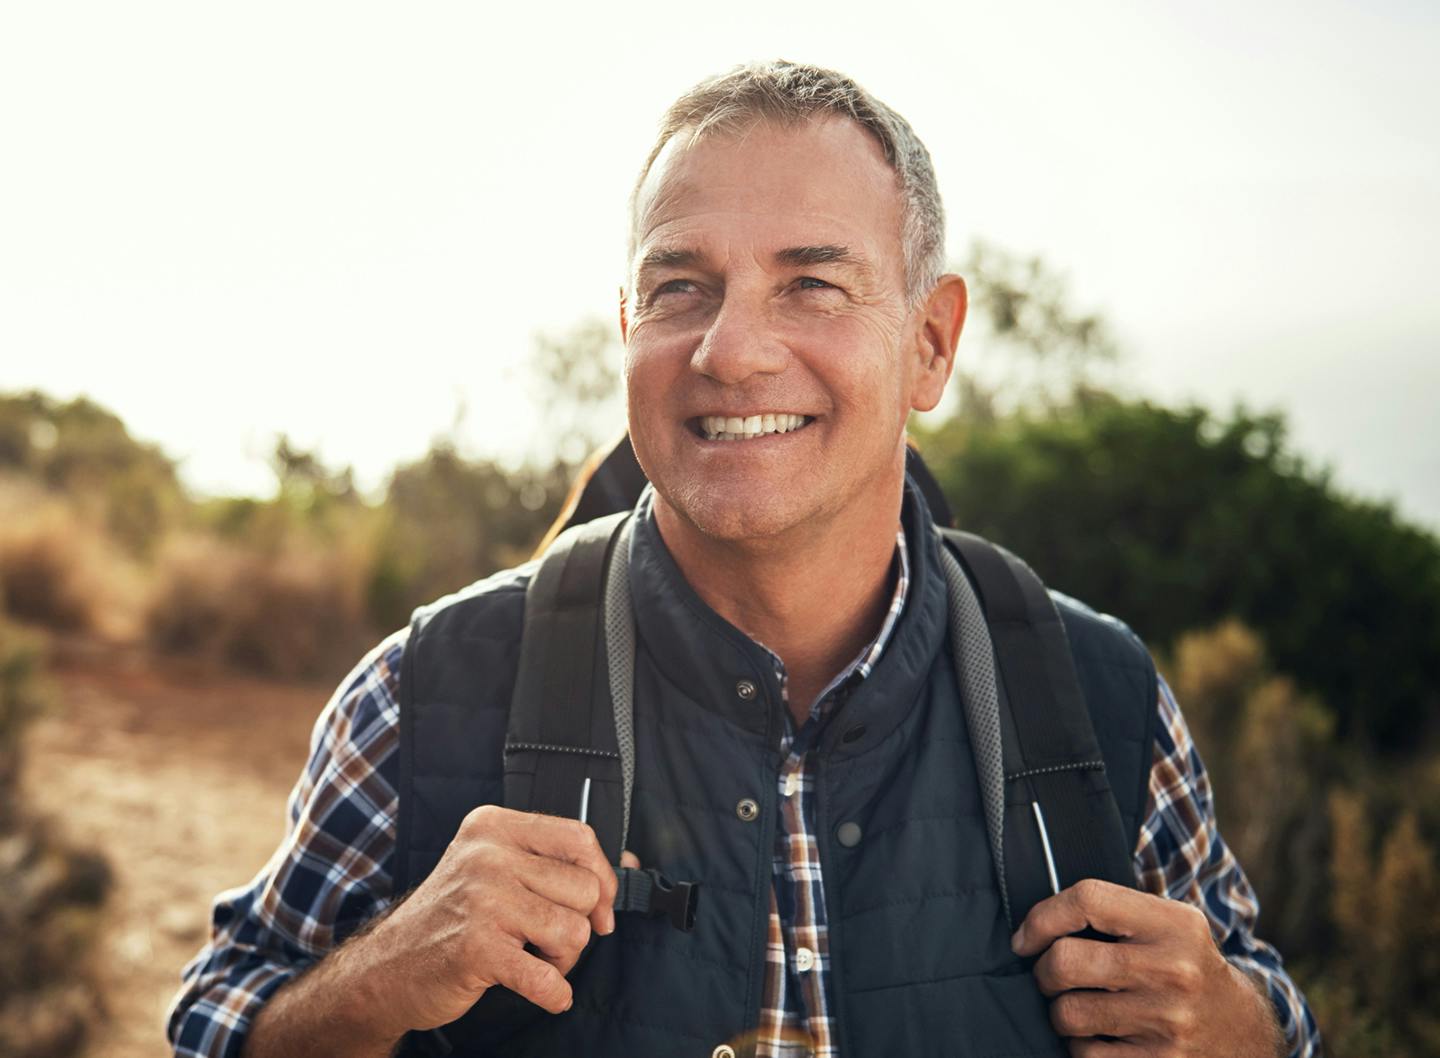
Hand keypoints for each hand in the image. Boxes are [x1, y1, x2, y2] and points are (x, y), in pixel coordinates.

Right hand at [367, 805, 638, 1029]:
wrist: (386, 968)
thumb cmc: (452, 917)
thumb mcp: (495, 869)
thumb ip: (557, 862)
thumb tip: (629, 864)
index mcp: (494, 827)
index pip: (578, 838)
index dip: (602, 876)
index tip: (602, 907)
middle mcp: (487, 856)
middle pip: (583, 889)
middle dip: (578, 924)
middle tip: (548, 939)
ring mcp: (482, 901)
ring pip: (573, 931)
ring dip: (564, 958)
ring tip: (535, 958)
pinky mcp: (478, 950)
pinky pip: (548, 978)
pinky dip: (555, 994)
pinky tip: (545, 991)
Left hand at [1011, 879, 1283, 1056]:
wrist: (1242, 1035)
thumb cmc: (1184, 969)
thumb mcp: (1168, 925)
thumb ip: (1114, 912)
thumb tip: (1033, 922)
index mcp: (1174, 924)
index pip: (1087, 900)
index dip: (1042, 917)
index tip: (1025, 939)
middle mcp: (1173, 971)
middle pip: (1064, 961)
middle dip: (1043, 971)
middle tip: (1051, 976)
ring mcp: (1167, 1022)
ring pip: (1067, 1013)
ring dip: (1060, 1012)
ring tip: (1079, 1006)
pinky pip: (1084, 1054)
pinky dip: (1080, 1046)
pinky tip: (1100, 1037)